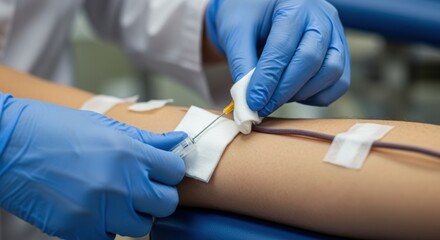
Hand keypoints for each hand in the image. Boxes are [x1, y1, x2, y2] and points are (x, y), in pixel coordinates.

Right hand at [0, 94, 186, 238]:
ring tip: (113, 200)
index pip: (175, 171)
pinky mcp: (77, 229)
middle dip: (157, 197)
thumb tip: (176, 141)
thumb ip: (144, 139)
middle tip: (140, 189)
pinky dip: (103, 229)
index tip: (160, 172)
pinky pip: (107, 238)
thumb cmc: (53, 128)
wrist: (6, 143)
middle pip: (166, 204)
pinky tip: (91, 210)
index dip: (169, 171)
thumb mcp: (103, 125)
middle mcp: (120, 183)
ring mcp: (99, 209)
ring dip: (131, 215)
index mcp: (129, 153)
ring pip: (139, 226)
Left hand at [206, 0, 349, 115]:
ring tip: (276, 98)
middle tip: (262, 107)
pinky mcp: (340, 52)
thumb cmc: (248, 15)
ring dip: (303, 94)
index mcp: (294, 4)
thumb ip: (242, 64)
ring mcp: (336, 34)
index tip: (253, 101)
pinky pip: (339, 82)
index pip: (283, 47)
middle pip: (311, 60)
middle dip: (284, 91)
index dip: (268, 79)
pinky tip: (295, 96)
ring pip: (331, 72)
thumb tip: (248, 100)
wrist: (262, 7)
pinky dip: (319, 96)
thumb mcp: (236, 32)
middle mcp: (322, 17)